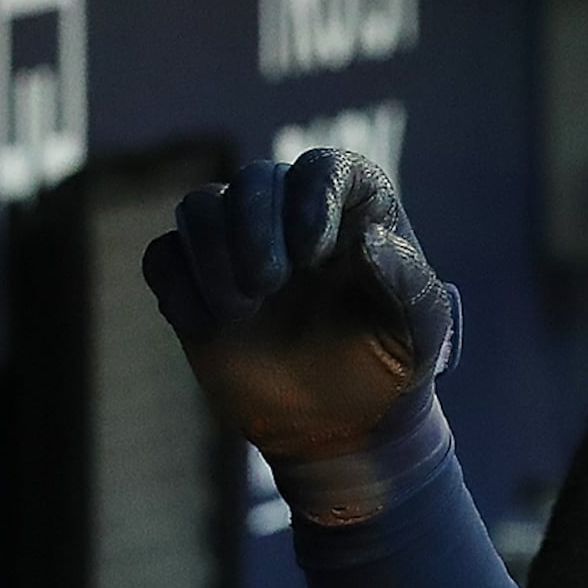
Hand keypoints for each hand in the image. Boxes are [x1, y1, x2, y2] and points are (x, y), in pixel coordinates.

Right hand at [142, 149, 455, 467]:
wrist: (345, 420)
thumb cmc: (394, 364)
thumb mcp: (424, 329)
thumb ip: (409, 281)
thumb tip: (371, 238)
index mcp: (356, 213)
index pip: (324, 167)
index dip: (310, 196)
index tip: (313, 254)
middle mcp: (293, 217)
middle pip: (255, 179)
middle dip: (252, 226)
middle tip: (267, 286)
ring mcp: (241, 245)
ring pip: (199, 206)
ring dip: (211, 252)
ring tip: (242, 311)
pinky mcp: (198, 282)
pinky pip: (164, 255)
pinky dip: (177, 284)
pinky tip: (205, 327)